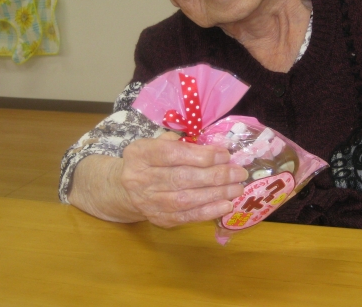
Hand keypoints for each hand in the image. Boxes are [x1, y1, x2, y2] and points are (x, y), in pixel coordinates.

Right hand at [120, 131, 248, 227]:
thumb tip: (218, 145)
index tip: (225, 154)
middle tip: (239, 172)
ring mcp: (148, 202)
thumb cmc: (148, 160)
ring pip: (186, 199)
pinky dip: (208, 212)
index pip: (172, 155)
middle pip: (182, 178)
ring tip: (237, 188)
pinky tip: (226, 205)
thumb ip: (182, 142)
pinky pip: (186, 217)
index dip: (201, 155)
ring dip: (216, 194)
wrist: (123, 189)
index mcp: (140, 154)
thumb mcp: (156, 143)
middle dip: (215, 175)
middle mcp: (141, 179)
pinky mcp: (158, 219)